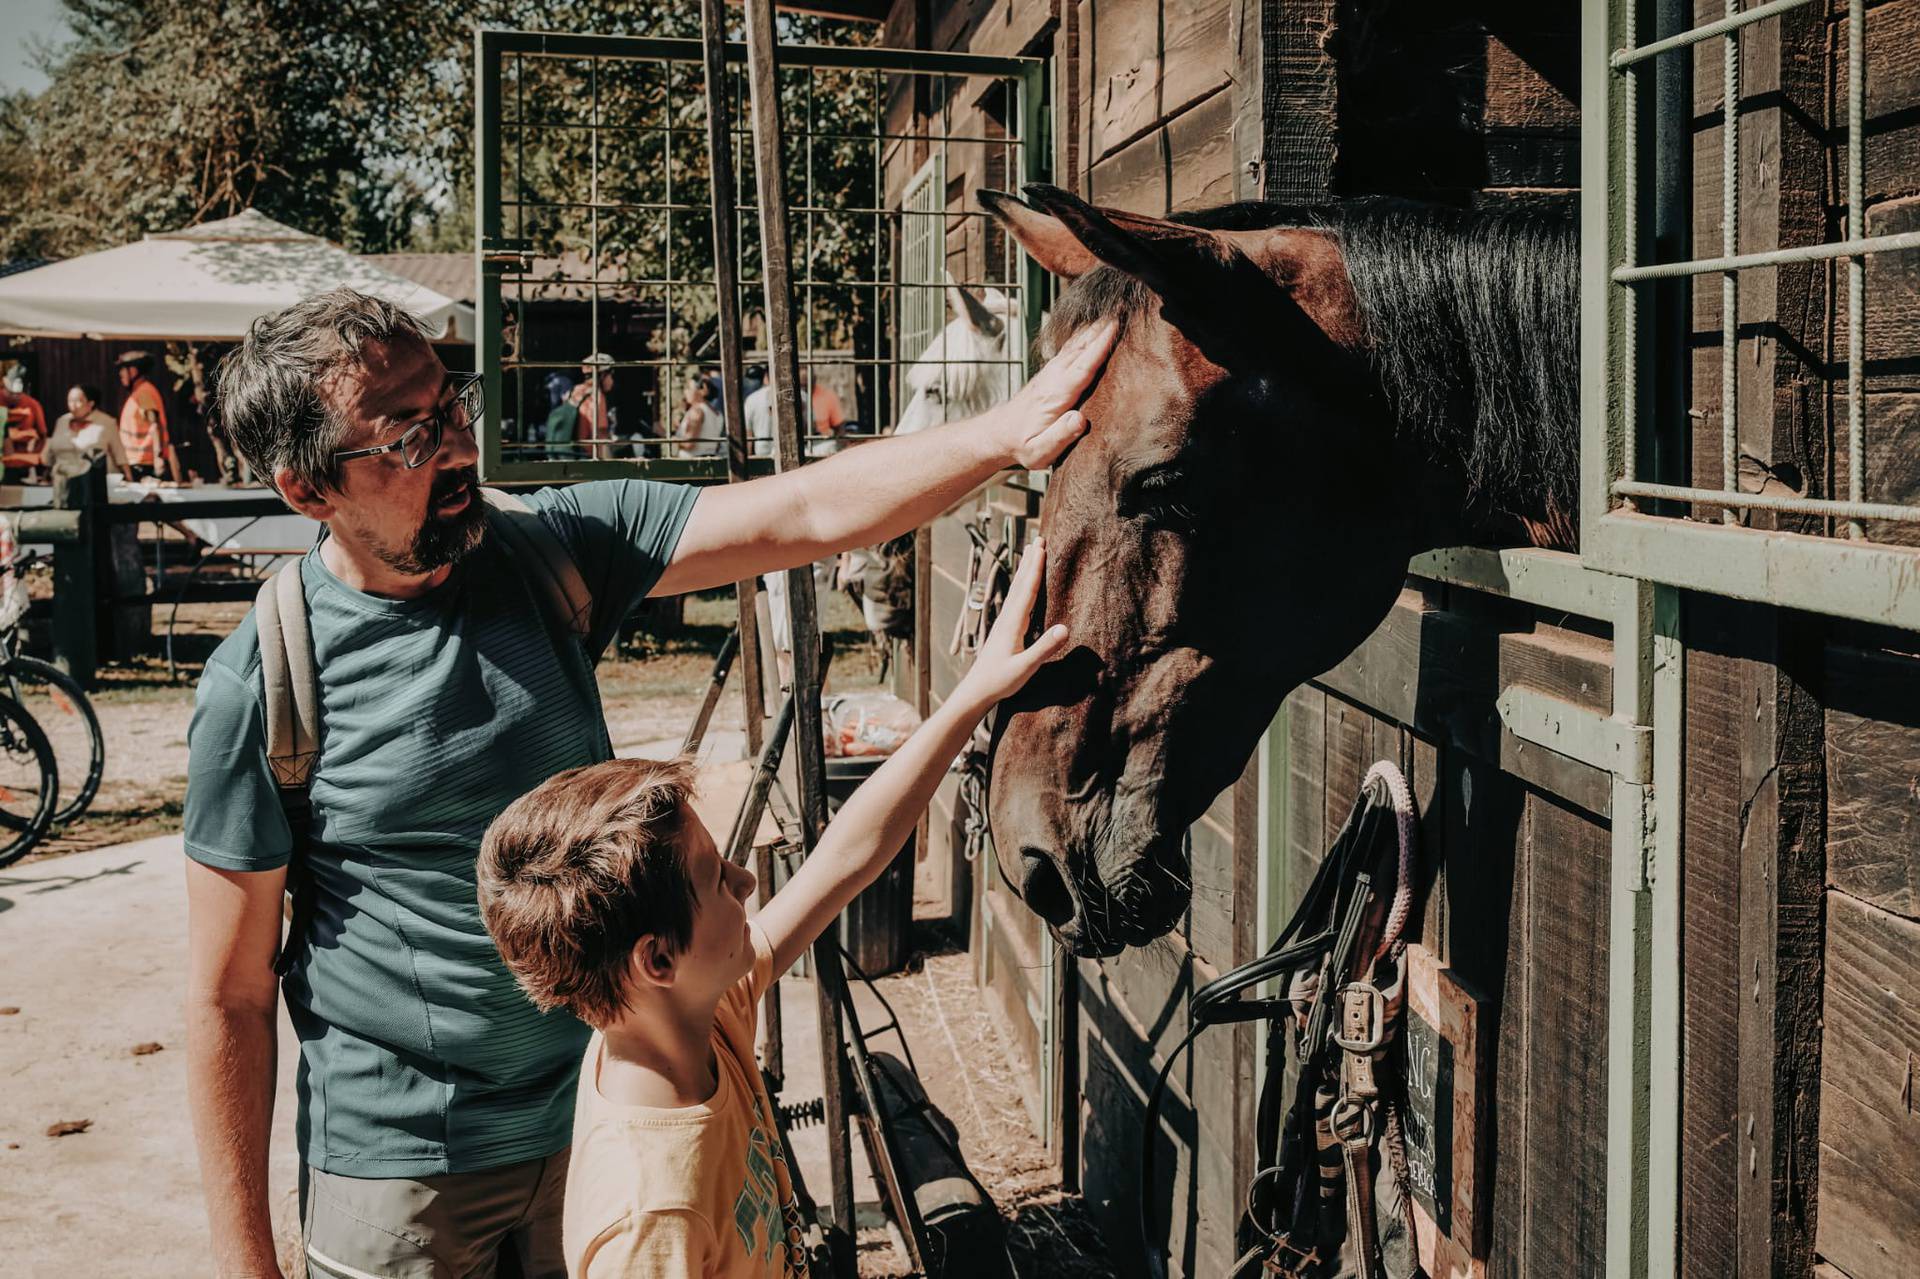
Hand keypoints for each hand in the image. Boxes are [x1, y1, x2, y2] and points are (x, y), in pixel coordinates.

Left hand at [955, 537, 1069, 705]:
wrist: (976, 691)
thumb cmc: (1000, 681)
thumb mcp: (1025, 668)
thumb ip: (1044, 649)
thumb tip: (1065, 629)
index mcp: (1012, 624)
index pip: (1027, 590)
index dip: (1035, 568)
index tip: (1042, 548)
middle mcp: (1006, 619)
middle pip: (1020, 584)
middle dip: (1030, 562)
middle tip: (1038, 539)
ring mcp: (1004, 624)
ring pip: (1016, 590)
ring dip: (1025, 571)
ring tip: (1031, 554)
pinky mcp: (1004, 630)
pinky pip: (1015, 601)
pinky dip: (1021, 587)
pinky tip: (1023, 587)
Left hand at [993, 318, 1117, 469]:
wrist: (999, 433)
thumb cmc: (1023, 445)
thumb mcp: (1038, 452)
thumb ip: (1059, 436)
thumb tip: (1080, 420)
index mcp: (1055, 396)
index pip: (1082, 367)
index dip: (1099, 346)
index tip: (1115, 326)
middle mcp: (1054, 378)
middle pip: (1082, 348)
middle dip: (1103, 328)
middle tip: (1124, 306)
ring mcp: (1052, 371)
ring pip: (1077, 344)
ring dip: (1097, 326)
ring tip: (1116, 309)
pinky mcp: (1052, 370)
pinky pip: (1073, 347)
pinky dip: (1087, 333)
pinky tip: (1097, 323)